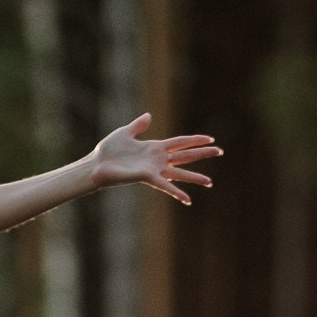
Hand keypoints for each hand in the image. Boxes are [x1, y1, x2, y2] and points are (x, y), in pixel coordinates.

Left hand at [90, 113, 220, 204]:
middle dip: (202, 154)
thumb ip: (138, 126)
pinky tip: (188, 200)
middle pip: (185, 155)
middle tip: (220, 152)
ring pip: (180, 173)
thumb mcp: (125, 132)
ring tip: (210, 182)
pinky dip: (177, 192)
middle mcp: (157, 160)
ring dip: (195, 177)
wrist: (96, 165)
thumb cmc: (108, 151)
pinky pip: (166, 186)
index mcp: (154, 148)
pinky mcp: (148, 177)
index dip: (195, 140)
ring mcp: (154, 170)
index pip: (180, 142)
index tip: (210, 139)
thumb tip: (149, 116)